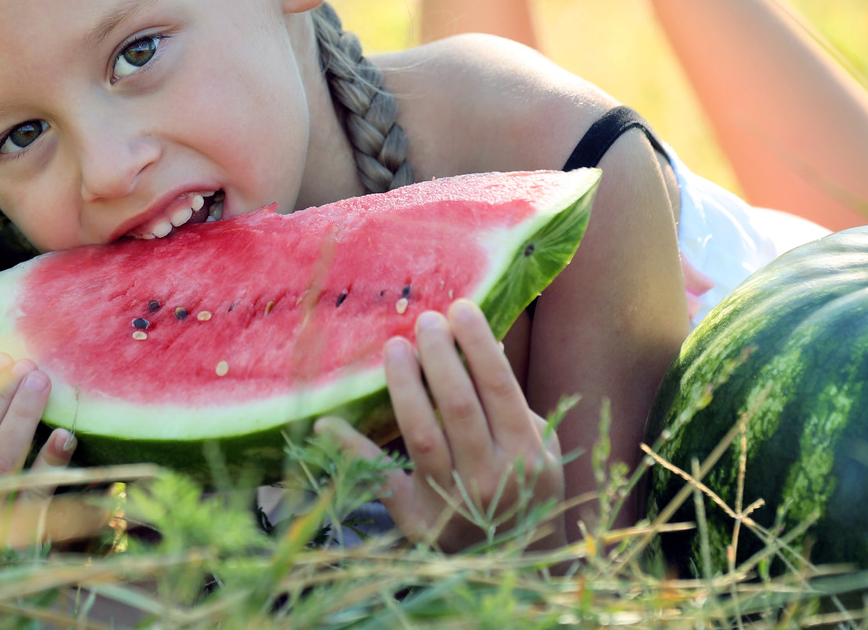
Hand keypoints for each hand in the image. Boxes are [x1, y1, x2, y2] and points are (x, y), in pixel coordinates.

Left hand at [316, 299, 563, 550]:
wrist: (513, 561)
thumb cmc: (525, 487)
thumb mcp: (538, 446)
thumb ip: (514, 400)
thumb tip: (488, 342)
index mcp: (527, 455)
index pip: (499, 387)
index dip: (478, 345)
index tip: (460, 308)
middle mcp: (491, 478)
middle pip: (458, 405)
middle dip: (439, 355)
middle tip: (425, 320)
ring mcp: (452, 500)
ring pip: (422, 433)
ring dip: (404, 385)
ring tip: (394, 345)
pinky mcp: (415, 518)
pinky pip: (381, 479)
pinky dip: (352, 450)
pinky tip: (328, 422)